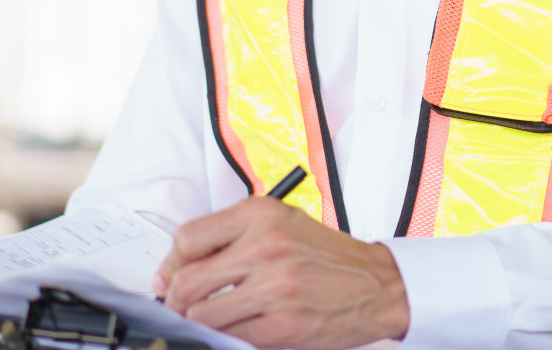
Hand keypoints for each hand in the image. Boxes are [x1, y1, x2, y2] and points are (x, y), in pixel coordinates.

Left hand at [154, 196, 408, 349]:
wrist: (379, 284)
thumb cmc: (328, 257)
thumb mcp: (282, 225)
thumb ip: (231, 239)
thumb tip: (174, 272)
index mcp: (262, 214)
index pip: (187, 239)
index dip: (172, 265)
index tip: (172, 279)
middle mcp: (266, 245)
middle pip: (187, 282)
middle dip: (180, 302)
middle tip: (189, 307)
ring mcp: (275, 286)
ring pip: (203, 316)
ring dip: (204, 324)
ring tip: (221, 318)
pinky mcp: (283, 324)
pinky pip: (231, 338)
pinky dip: (230, 338)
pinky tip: (245, 328)